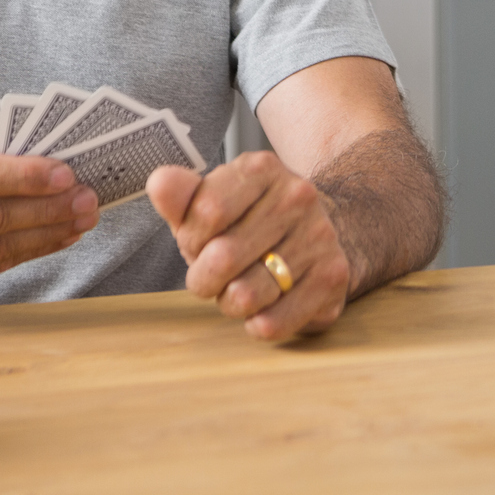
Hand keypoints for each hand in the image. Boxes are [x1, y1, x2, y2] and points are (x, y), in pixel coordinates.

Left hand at [147, 151, 352, 340]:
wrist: (318, 233)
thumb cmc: (251, 223)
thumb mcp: (212, 202)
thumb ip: (182, 196)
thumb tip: (160, 182)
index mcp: (262, 169)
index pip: (207, 211)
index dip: (191, 239)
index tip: (198, 243)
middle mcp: (297, 196)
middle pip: (223, 256)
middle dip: (204, 278)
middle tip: (213, 276)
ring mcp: (320, 236)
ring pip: (246, 294)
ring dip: (231, 303)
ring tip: (240, 290)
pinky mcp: (333, 277)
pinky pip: (276, 321)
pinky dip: (258, 325)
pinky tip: (263, 310)